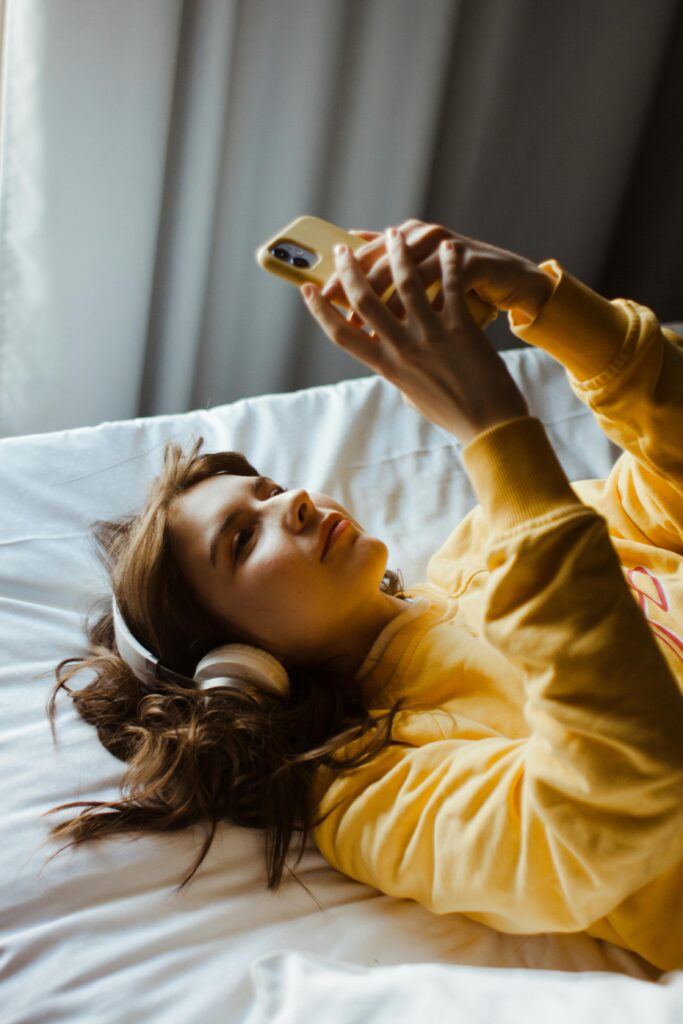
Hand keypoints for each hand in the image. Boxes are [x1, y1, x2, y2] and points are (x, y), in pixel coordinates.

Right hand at [301, 228, 529, 444]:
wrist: (491, 425)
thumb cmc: (451, 411)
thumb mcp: (411, 393)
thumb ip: (395, 369)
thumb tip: (383, 351)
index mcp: (387, 367)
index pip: (342, 335)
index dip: (320, 310)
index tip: (307, 289)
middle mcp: (403, 350)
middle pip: (365, 301)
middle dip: (349, 270)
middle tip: (340, 250)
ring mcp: (431, 338)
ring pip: (405, 284)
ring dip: (395, 254)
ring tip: (392, 233)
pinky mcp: (461, 329)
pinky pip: (451, 286)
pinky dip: (448, 263)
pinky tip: (447, 246)